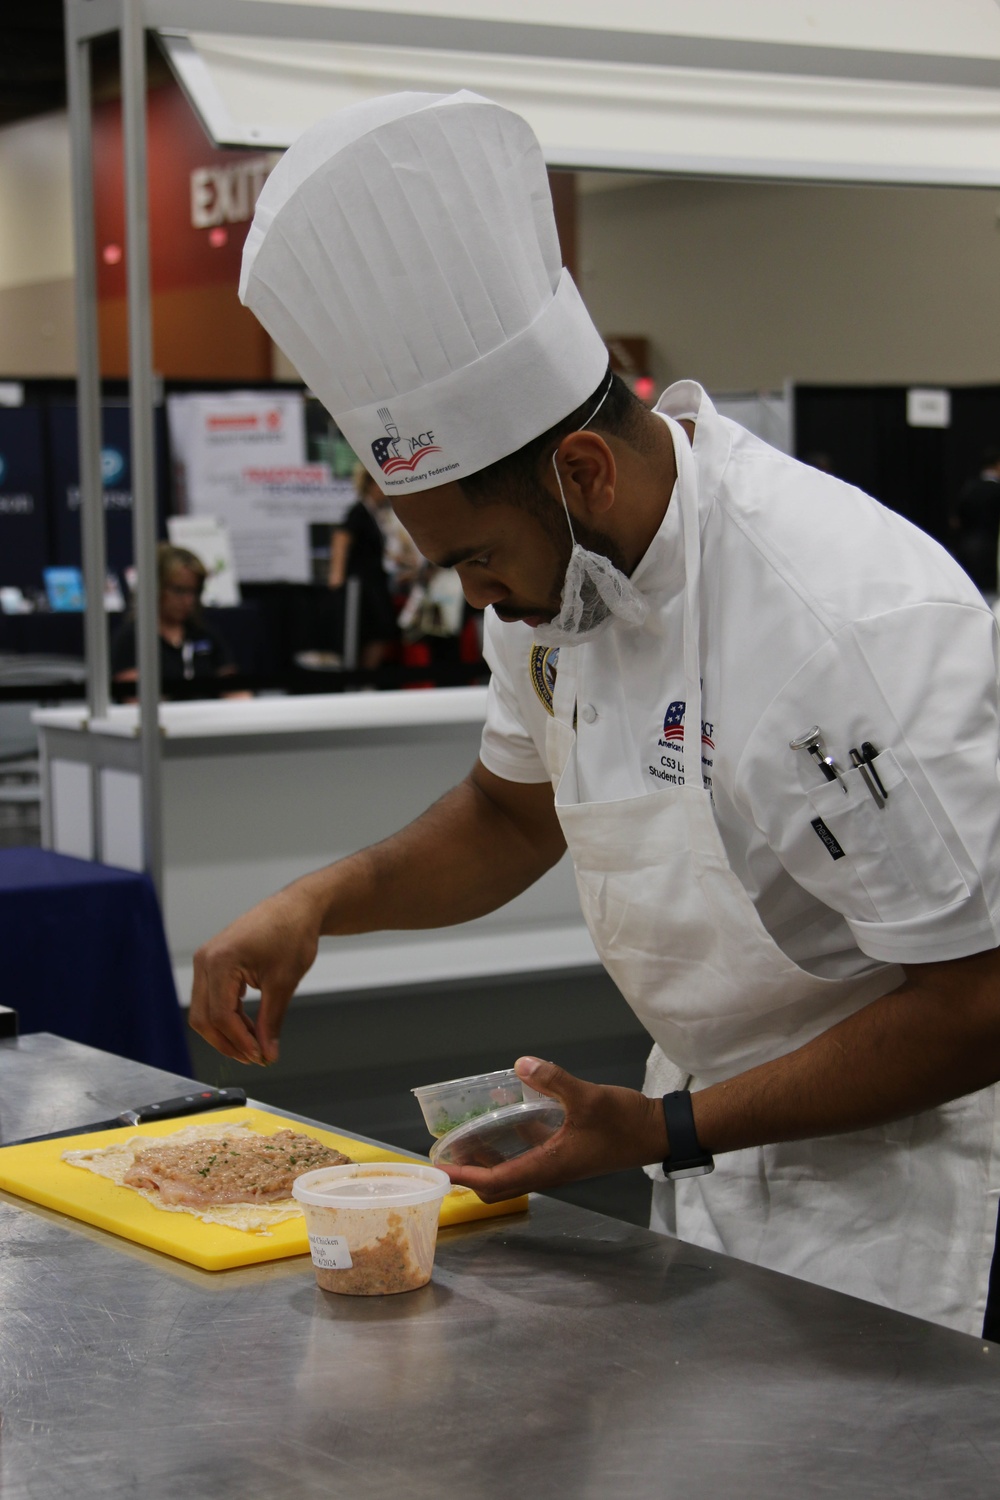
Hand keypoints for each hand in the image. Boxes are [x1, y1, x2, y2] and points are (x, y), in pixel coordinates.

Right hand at [189, 884, 324, 1064]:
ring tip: (255, 1045)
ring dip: (227, 1032)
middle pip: (203, 1017)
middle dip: (227, 1042)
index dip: (239, 1041)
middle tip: (255, 1057)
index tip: (260, 1057)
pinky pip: (212, 998)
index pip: (220, 1015)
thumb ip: (271, 1021)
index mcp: (220, 962)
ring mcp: (207, 960)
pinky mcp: (214, 962)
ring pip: (204, 1010)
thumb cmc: (292, 934)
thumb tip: (267, 1054)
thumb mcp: (283, 983)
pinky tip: (249, 1027)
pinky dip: (228, 1016)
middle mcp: (206, 960)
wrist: (296, 908)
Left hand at [443, 1057, 667, 1202]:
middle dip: (470, 1175)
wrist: (655, 1132)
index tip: (441, 1171)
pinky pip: (528, 1154)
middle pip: (499, 1185)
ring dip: (487, 1160)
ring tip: (465, 1138)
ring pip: (512, 1171)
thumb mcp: (588, 1097)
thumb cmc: (624, 1122)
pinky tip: (505, 1117)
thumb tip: (521, 1064)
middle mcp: (548, 1171)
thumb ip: (553, 1080)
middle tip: (447, 1154)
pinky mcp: (566, 1152)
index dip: (466, 1178)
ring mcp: (557, 1164)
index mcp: (549, 1167)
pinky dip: (510, 1143)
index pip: (496, 1182)